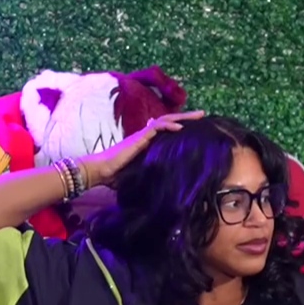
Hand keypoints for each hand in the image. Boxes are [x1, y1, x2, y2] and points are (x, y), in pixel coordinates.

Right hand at [79, 110, 205, 186]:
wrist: (100, 171)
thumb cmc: (116, 176)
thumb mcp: (140, 175)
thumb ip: (151, 175)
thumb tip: (165, 189)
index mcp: (147, 143)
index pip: (166, 130)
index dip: (180, 127)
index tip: (195, 128)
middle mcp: (146, 136)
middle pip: (169, 121)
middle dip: (187, 117)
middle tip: (203, 115)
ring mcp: (142, 135)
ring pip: (165, 120)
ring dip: (183, 117)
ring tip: (198, 116)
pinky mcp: (139, 138)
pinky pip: (156, 127)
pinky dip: (169, 126)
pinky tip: (181, 127)